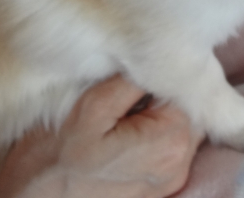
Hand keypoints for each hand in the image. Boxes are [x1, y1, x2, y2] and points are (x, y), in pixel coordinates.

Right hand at [0, 76, 202, 197]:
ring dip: (158, 116)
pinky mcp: (156, 192)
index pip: (187, 89)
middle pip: (188, 111)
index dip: (163, 73)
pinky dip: (152, 137)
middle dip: (164, 95)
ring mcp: (168, 182)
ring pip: (180, 130)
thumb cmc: (55, 157)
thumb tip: (158, 59)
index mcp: (170, 141)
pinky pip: (167, 152)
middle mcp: (178, 165)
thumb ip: (133, 81)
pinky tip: (123, 134)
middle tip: (126, 89)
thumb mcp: (92, 106)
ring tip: (122, 112)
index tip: (136, 70)